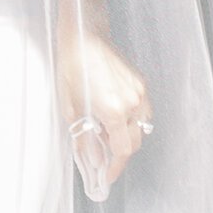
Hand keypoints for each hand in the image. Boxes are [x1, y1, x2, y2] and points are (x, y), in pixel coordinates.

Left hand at [62, 34, 152, 198]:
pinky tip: (115, 115)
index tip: (106, 176)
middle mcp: (131, 103)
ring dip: (127, 136)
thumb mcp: (70, 107)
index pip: (123, 151)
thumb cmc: (72, 67)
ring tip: (106, 132)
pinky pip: (141, 111)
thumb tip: (91, 159)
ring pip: (141, 128)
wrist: (83, 36)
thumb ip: (84, 137)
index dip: (115, 167)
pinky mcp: (140, 83)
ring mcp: (138, 93)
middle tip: (103, 157)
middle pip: (135, 143)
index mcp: (113, 111)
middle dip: (120, 154)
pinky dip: (131, 120)